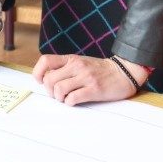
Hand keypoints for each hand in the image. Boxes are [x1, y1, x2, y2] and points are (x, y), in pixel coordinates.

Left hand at [32, 54, 147, 105]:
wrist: (124, 72)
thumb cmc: (100, 70)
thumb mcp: (81, 62)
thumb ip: (65, 67)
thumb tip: (46, 78)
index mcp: (72, 59)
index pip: (46, 60)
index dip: (38, 73)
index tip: (40, 81)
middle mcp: (77, 66)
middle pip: (49, 79)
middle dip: (49, 91)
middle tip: (57, 94)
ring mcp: (86, 77)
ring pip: (59, 89)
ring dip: (59, 98)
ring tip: (66, 98)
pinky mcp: (94, 89)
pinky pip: (73, 98)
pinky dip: (70, 103)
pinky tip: (75, 101)